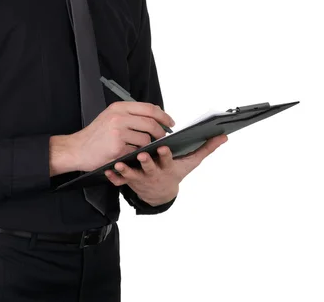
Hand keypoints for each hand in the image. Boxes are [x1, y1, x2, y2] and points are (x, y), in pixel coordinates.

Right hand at [69, 102, 174, 171]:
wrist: (77, 149)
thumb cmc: (95, 135)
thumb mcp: (111, 116)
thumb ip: (130, 114)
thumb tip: (154, 115)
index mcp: (119, 107)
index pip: (149, 108)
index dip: (163, 116)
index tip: (170, 122)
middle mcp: (119, 117)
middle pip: (151, 123)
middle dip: (160, 132)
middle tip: (162, 138)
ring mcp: (118, 132)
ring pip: (146, 139)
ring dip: (148, 145)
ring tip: (140, 148)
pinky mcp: (117, 148)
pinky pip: (137, 151)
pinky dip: (137, 154)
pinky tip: (130, 154)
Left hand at [104, 134, 227, 205]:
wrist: (161, 193)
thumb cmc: (175, 171)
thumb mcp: (191, 163)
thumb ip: (206, 148)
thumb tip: (223, 136)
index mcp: (168, 167)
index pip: (168, 160)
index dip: (166, 154)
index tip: (164, 147)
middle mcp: (155, 173)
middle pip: (150, 168)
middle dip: (146, 162)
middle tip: (141, 154)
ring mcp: (142, 178)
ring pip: (133, 175)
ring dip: (126, 170)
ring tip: (119, 163)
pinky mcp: (130, 181)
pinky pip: (120, 180)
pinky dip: (114, 176)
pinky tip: (107, 170)